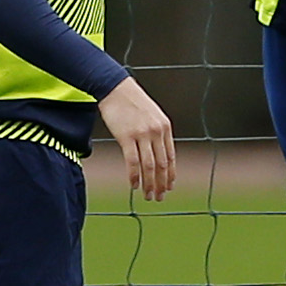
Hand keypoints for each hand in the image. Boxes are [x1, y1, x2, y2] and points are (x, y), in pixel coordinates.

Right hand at [97, 77, 173, 201]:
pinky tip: (134, 185)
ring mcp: (142, 134)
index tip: (168, 187)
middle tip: (159, 197)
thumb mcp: (151, 115)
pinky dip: (134, 176)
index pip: (170, 157)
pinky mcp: (126, 136)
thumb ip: (156, 133)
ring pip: (149, 166)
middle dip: (161, 184)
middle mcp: (156, 132)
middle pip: (161, 165)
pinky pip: (133, 161)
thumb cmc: (132, 102)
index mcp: (165, 128)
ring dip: (149, 184)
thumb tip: (157, 153)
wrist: (115, 88)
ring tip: (147, 195)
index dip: (170, 175)